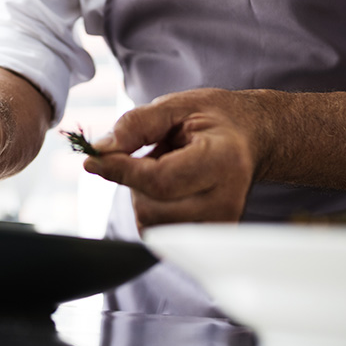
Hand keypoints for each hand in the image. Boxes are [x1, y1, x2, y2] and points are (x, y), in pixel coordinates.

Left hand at [83, 90, 257, 228]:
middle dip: (133, 180)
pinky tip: (171, 187)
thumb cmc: (213, 119)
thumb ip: (135, 125)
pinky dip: (152, 209)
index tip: (93, 159)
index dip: (120, 170)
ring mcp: (221, 226)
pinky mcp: (211, 239)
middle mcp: (227, 201)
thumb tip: (99, 151)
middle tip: (152, 153)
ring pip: (151, 224)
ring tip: (166, 168)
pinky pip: (160, 233)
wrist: (252, 139)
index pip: (159, 180)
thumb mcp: (175, 106)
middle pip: (151, 207)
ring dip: (142, 196)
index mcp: (223, 161)